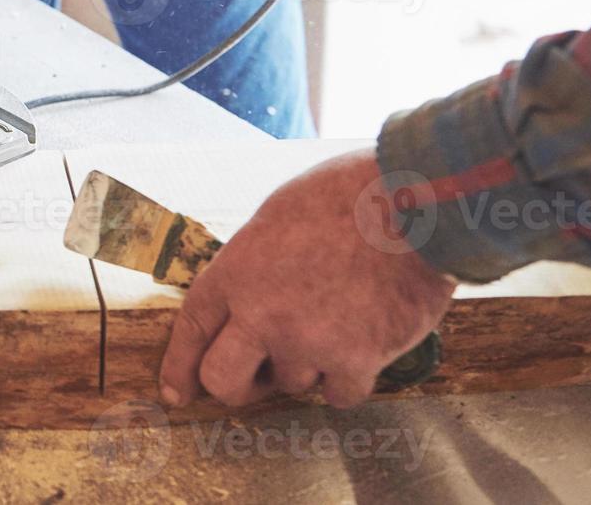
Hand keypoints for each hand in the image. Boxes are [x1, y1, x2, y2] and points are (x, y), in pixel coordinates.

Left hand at [159, 149, 455, 408]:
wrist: (413, 203)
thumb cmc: (349, 195)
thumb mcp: (277, 216)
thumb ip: (255, 264)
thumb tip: (248, 297)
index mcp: (236, 271)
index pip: (192, 330)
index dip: (179, 366)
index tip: (177, 392)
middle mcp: (262, 314)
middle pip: (222, 382)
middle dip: (235, 386)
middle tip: (256, 376)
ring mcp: (307, 343)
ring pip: (291, 385)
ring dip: (306, 367)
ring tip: (334, 321)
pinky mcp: (357, 361)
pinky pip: (339, 395)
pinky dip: (347, 380)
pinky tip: (361, 346)